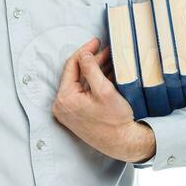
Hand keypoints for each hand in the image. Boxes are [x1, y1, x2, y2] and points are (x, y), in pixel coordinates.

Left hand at [52, 37, 156, 162]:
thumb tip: (85, 54)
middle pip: (76, 74)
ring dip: (94, 71)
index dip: (85, 51)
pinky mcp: (76, 115)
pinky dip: (93, 83)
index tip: (96, 42)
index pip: (72, 66)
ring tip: (109, 60)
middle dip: (92, 61)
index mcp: (65, 98)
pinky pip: (83, 93)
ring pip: (80, 83)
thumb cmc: (116, 121)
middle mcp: (62, 106)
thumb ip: (92, 69)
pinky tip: (106, 74)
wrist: (123, 143)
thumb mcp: (104, 90)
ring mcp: (68, 111)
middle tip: (106, 51)